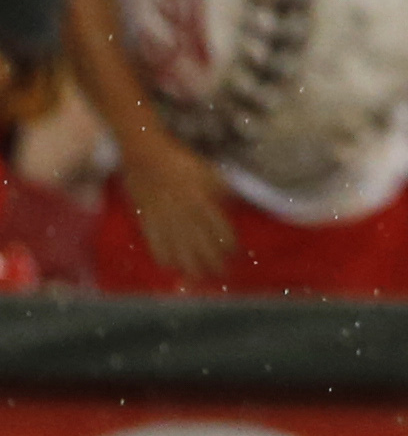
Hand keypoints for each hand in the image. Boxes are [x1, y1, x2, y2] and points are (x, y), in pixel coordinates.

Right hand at [118, 131, 235, 279]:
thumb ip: (221, 189)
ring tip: (198, 278)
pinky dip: (162, 255)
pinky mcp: (146, 218)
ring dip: (189, 264)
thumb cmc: (180, 162)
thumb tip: (234, 204)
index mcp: (201, 200)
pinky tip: (169, 266)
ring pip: (178, 246)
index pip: (218, 227)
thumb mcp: (208, 172)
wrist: (146, 156)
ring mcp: (163, 217)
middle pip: (199, 242)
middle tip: (220, 274)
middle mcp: (184, 212)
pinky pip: (154, 241)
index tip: (234, 255)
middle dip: (210, 260)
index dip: (227, 243)